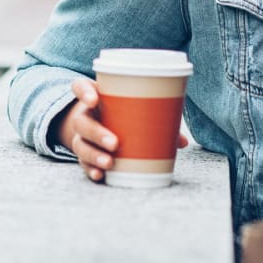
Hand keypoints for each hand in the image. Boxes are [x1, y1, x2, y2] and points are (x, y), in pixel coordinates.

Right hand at [53, 79, 188, 182]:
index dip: (84, 92)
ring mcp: (81, 135)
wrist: (95, 123)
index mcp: (94, 96)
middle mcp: (83, 115)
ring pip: (80, 144)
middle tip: (115, 143)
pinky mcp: (83, 152)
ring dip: (94, 154)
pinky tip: (100, 174)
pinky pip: (82, 162)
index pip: (80, 87)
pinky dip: (91, 169)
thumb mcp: (131, 108)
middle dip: (97, 133)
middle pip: (82, 122)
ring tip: (109, 162)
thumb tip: (182, 142)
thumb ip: (155, 118)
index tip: (94, 99)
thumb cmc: (119, 111)